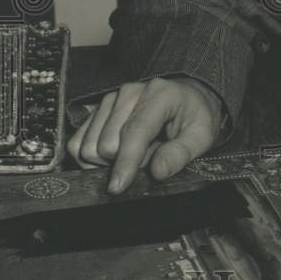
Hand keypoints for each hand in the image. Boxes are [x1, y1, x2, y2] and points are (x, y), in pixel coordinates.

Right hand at [66, 78, 222, 194]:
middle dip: (123, 163)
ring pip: (88, 145)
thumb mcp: (203, 136)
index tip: (118, 187)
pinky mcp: (98, 109)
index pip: (134, 132)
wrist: (189, 97)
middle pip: (106, 144)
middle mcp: (130, 92)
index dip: (125, 163)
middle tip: (148, 158)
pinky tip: (114, 154)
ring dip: (107, 161)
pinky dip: (90, 156)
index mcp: (159, 95)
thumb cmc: (196, 116)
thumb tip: (157, 172)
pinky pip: (77, 142)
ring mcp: (111, 99)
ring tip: (135, 153)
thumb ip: (180, 154)